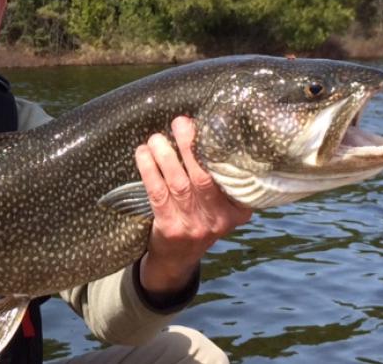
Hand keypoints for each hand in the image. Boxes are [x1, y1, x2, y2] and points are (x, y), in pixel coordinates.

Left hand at [135, 116, 251, 294]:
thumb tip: (204, 129)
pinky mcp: (170, 228)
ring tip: (157, 137)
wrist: (178, 259)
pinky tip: (143, 154)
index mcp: (238, 209)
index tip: (210, 125)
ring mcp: (194, 225)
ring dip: (166, 156)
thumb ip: (220, 178)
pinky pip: (158, 194)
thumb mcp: (220, 205)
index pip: (234, 176)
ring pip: (179, 184)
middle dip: (191, 146)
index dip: (221, 149)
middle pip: (205, 176)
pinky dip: (150, 171)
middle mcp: (219, 218)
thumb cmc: (198, 219)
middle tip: (180, 122)